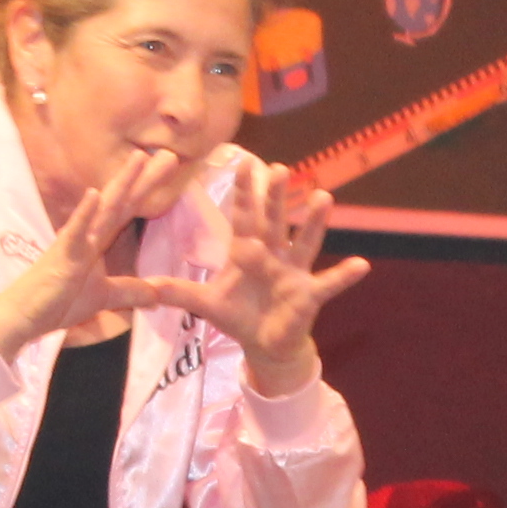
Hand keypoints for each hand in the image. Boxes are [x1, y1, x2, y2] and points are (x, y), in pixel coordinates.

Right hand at [0, 145, 182, 357]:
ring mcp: (76, 241)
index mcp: (98, 240)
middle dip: (144, 179)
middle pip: (122, 202)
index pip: (128, 210)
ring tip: (140, 159)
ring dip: (122, 184)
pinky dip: (85, 213)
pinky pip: (74, 232)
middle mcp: (89, 234)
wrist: (25, 314)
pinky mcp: (62, 255)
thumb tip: (157, 297)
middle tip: (170, 156)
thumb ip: (130, 292)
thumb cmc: (58, 300)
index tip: (170, 167)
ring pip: (103, 209)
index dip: (147, 189)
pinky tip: (94, 194)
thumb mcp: (103, 298)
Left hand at [116, 167, 370, 393]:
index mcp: (248, 252)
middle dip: (278, 197)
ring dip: (314, 223)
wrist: (265, 344)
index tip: (246, 163)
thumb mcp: (207, 305)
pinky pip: (329, 283)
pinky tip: (362, 265)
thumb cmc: (239, 316)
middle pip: (275, 222)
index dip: (245, 193)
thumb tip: (144, 287)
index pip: (245, 217)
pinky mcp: (308, 295)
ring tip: (324, 198)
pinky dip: (344, 275)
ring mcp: (294, 273)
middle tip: (281, 169)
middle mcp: (273, 255)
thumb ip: (179, 293)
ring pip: (304, 243)